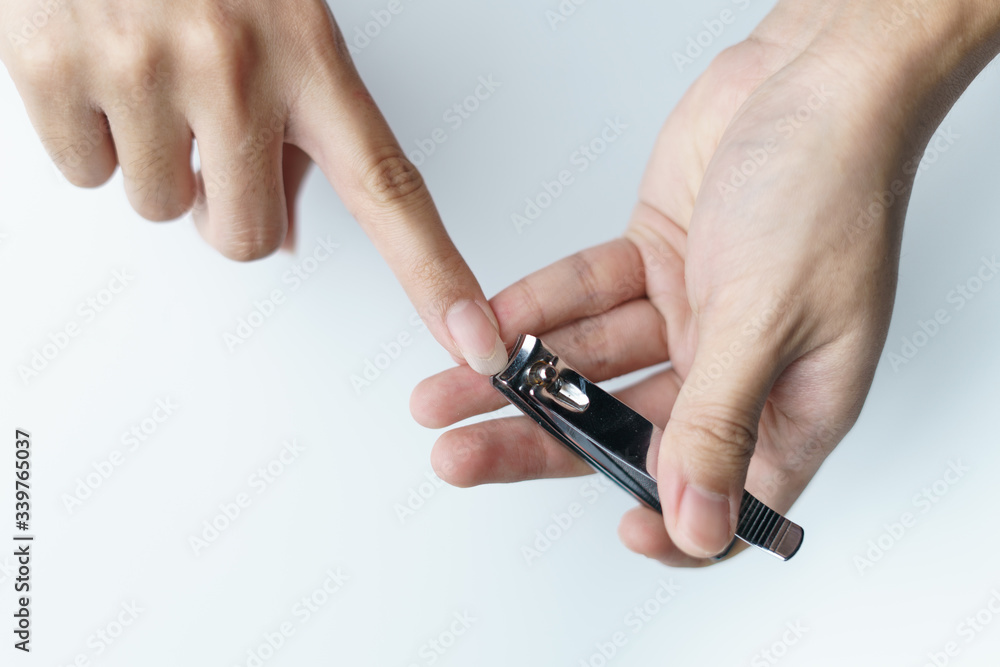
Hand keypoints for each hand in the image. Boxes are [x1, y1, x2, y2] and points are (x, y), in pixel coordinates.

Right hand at [0, 0, 506, 373]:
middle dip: (230, 204)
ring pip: (163, 208)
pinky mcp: (57, 72)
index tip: (474, 335)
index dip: (436, 275)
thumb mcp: (283, 12)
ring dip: (160, 162)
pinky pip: (86, 173)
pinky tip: (101, 69)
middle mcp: (234, 67)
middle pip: (249, 235)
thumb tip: (285, 208)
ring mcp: (143, 72)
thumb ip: (299, 111)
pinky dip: (91, 137)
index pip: (391, 188)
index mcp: (308, 52)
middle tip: (212, 135)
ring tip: (153, 75)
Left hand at [410, 2, 999, 563]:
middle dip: (540, 444)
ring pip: (593, 364)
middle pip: (629, 431)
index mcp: (794, 402)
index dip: (678, 528)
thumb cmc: (832, 189)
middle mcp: (739, 365)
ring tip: (445, 392)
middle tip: (463, 456)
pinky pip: (586, 295)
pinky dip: (539, 309)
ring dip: (519, 376)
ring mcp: (693, 312)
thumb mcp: (768, 322)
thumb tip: (699, 526)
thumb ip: (720, 424)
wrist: (817, 77)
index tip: (620, 532)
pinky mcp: (655, 260)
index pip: (731, 498)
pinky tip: (488, 330)